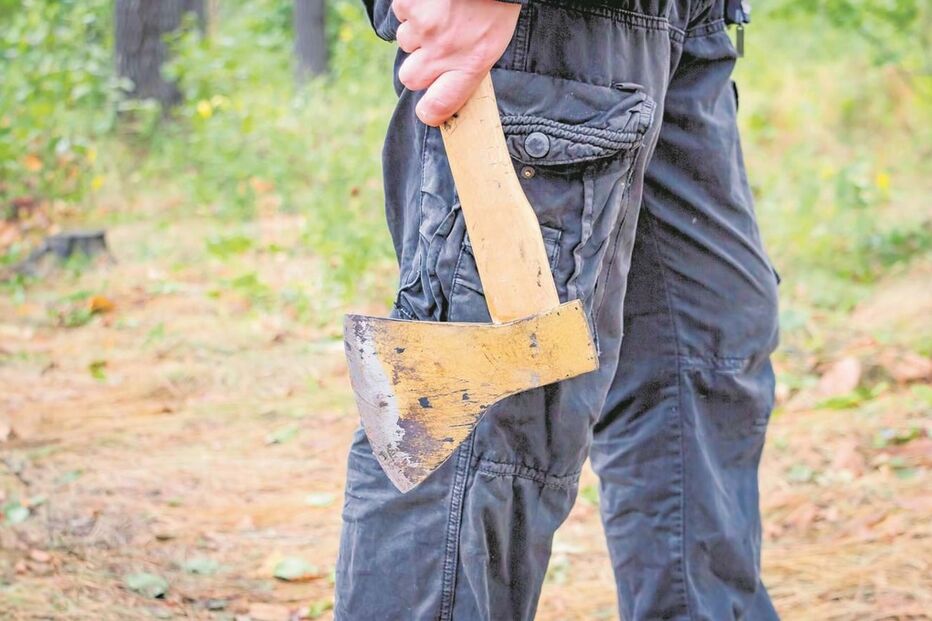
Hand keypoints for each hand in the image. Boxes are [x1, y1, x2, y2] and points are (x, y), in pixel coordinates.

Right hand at [392, 0, 520, 125]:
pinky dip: (413, 7)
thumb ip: (468, 68)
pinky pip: (402, 13)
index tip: (429, 110)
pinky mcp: (408, 4)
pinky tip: (433, 0)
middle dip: (419, 65)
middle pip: (411, 78)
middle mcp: (444, 51)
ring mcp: (423, 27)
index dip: (429, 111)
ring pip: (405, 41)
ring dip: (418, 31)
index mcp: (470, 65)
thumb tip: (444, 90)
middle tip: (437, 47)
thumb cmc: (495, 5)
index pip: (437, 107)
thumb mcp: (493, 43)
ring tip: (441, 14)